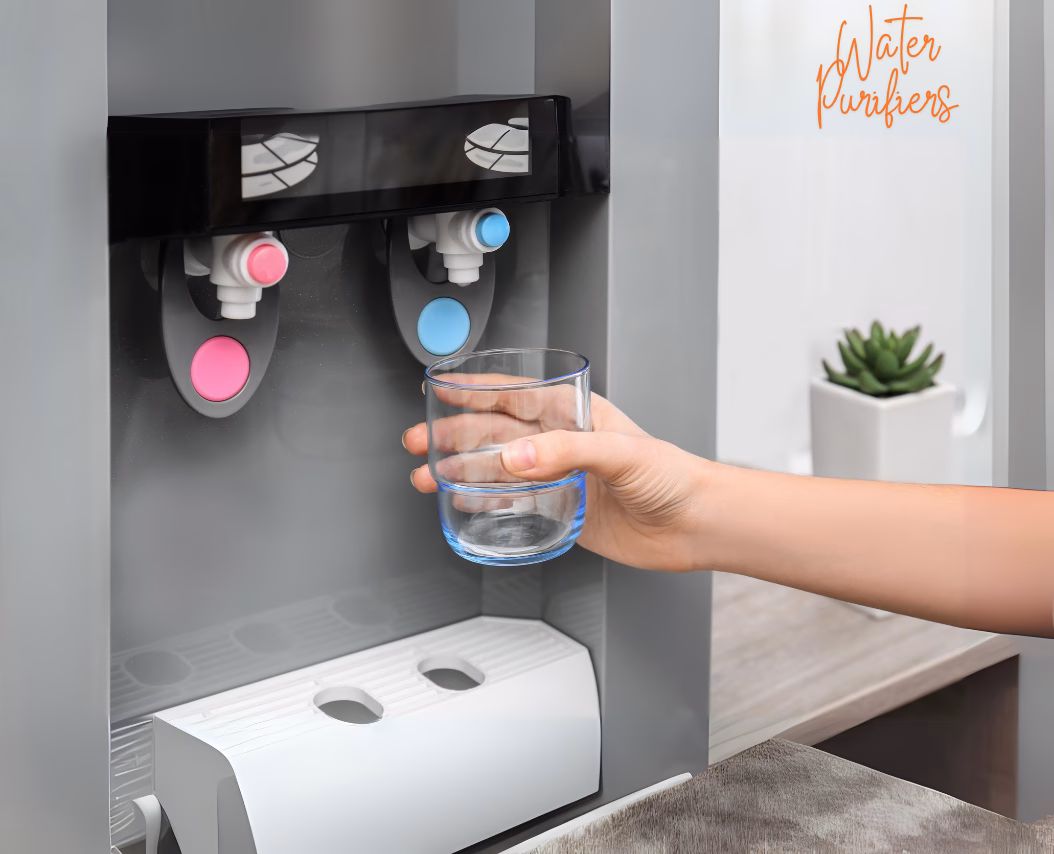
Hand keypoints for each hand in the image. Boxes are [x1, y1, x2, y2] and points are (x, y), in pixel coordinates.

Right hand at [404, 388, 710, 571]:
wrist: (694, 526)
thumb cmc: (672, 476)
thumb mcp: (620, 452)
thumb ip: (567, 452)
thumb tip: (516, 458)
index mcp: (575, 415)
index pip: (514, 396)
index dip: (473, 391)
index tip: (439, 388)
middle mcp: (562, 443)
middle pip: (495, 433)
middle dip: (453, 435)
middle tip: (420, 442)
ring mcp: (560, 477)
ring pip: (498, 469)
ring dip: (460, 470)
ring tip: (427, 476)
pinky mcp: (562, 511)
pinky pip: (512, 503)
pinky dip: (484, 501)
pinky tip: (462, 501)